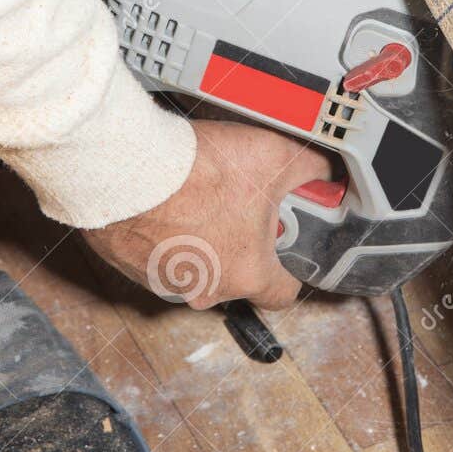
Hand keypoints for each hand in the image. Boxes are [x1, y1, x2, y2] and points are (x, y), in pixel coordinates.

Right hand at [83, 120, 332, 310]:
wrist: (125, 166)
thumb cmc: (196, 170)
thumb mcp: (275, 156)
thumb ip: (310, 169)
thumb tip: (327, 171)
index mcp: (246, 275)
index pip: (283, 294)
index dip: (288, 268)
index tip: (284, 245)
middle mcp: (205, 290)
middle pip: (236, 275)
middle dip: (240, 243)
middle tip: (238, 204)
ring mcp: (164, 282)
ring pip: (195, 266)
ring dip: (200, 239)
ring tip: (197, 196)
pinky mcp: (130, 267)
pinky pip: (157, 255)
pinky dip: (163, 234)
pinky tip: (166, 200)